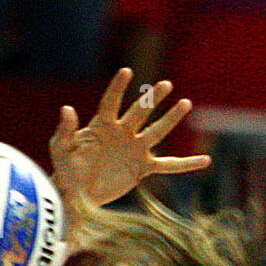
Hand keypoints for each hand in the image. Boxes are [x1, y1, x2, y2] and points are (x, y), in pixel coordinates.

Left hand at [50, 69, 210, 209]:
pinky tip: (205, 161)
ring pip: (157, 131)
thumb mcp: (60, 150)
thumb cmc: (66, 169)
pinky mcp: (143, 168)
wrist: (77, 193)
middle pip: (140, 113)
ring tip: (185, 103)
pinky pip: (169, 166)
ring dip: (171, 119)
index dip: (118, 88)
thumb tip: (67, 108)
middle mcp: (123, 132)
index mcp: (103, 125)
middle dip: (152, 99)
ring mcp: (135, 148)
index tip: (127, 72)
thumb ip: (64, 130)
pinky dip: (187, 165)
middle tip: (165, 85)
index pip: (111, 101)